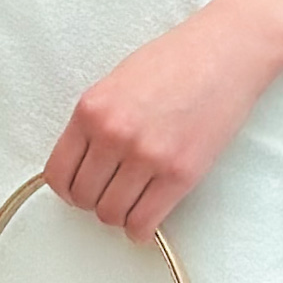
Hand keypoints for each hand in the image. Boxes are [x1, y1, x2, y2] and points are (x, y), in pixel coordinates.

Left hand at [46, 0, 282, 241]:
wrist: (224, 52)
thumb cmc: (175, 61)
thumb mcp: (116, 83)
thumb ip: (95, 121)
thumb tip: (81, 162)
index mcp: (91, 109)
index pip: (58, 172)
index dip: (66, 189)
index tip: (77, 190)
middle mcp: (113, 134)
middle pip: (84, 197)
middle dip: (93, 202)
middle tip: (108, 194)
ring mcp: (146, 156)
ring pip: (111, 214)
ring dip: (118, 215)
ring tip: (130, 203)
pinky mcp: (180, 174)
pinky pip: (144, 222)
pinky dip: (140, 229)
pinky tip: (145, 220)